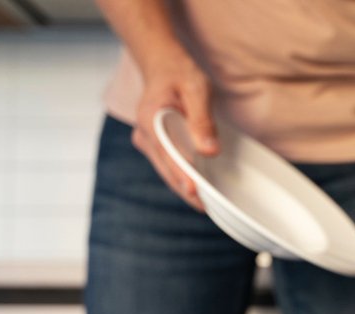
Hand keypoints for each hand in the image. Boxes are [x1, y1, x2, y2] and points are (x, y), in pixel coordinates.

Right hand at [131, 48, 217, 209]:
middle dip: (185, 190)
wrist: (163, 64)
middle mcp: (145, 135)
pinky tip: (198, 190)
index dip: (181, 175)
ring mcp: (148, 142)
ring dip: (184, 188)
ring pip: (166, 171)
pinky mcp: (155, 145)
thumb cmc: (180, 73)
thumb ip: (202, 119)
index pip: (167, 155)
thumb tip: (210, 150)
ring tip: (205, 206)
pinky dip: (182, 178)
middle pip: (166, 170)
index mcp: (150, 120)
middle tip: (207, 208)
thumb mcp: (196, 89)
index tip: (193, 192)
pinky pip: (168, 166)